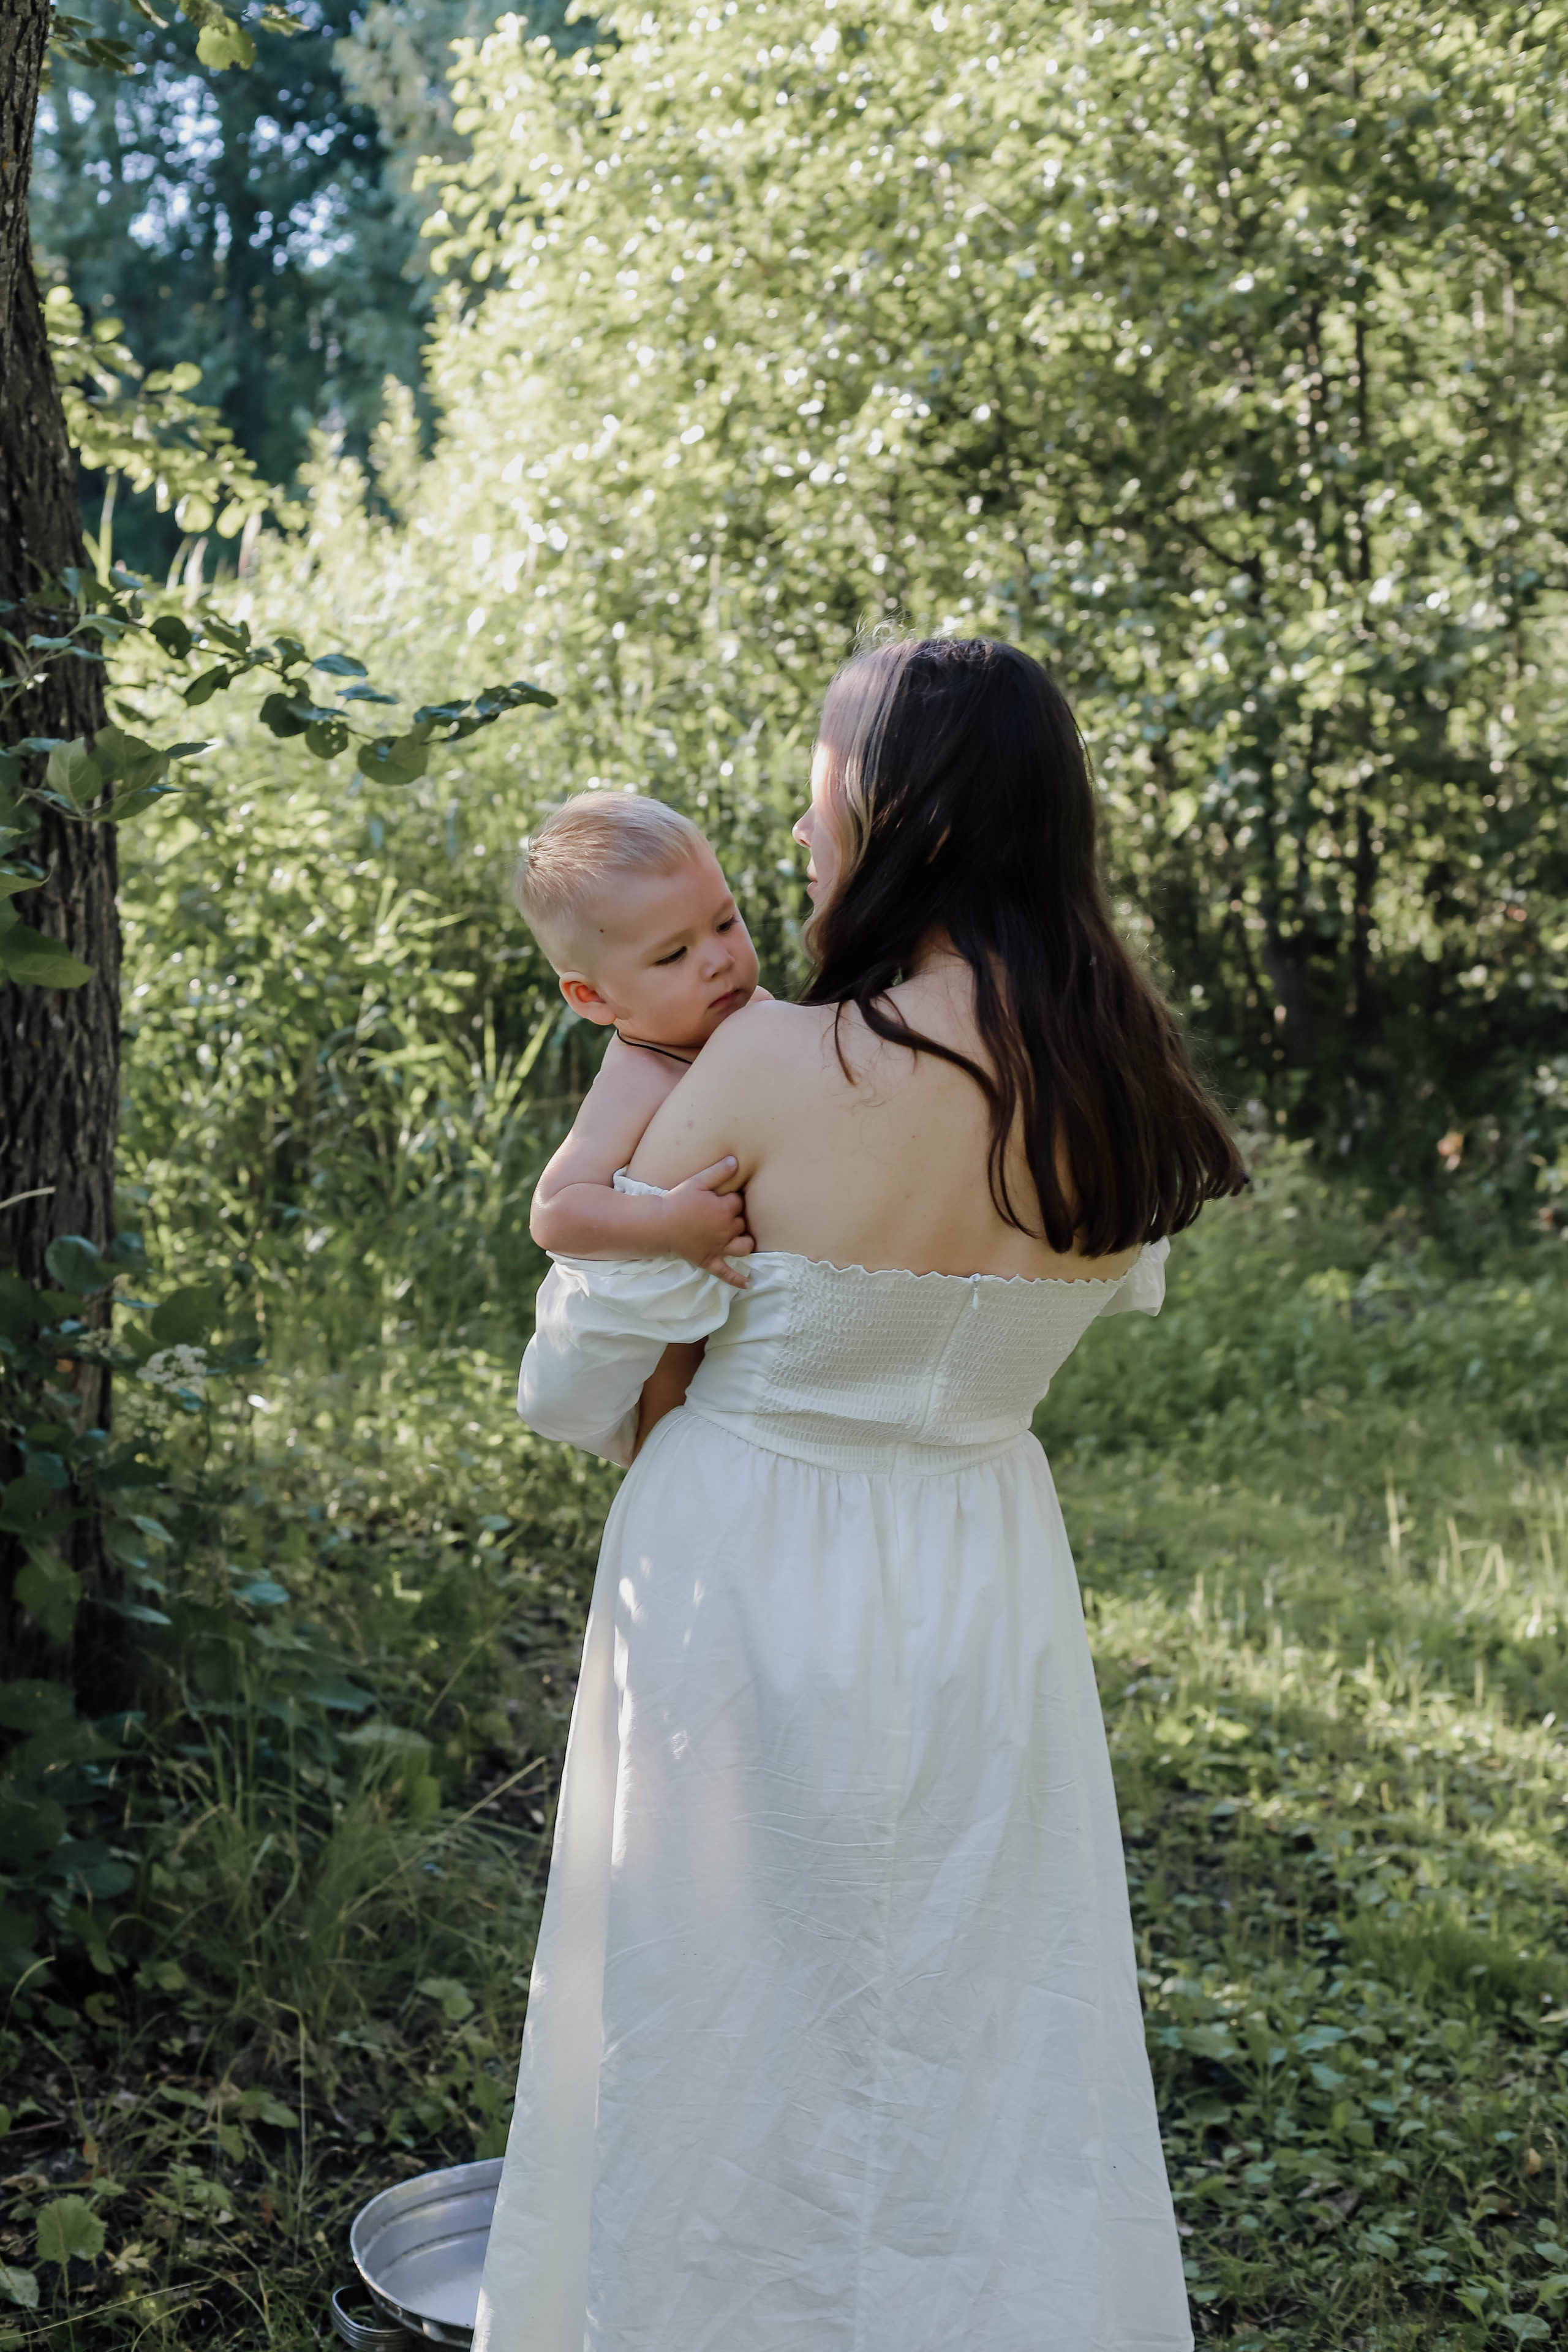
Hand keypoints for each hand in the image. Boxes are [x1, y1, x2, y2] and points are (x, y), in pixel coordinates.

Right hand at [661, 1158, 753, 1287]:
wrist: (659, 1224)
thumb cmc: (677, 1201)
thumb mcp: (697, 1182)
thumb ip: (718, 1172)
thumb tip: (736, 1161)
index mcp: (724, 1210)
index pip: (738, 1202)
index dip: (731, 1198)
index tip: (722, 1196)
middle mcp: (726, 1230)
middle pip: (741, 1223)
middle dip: (735, 1217)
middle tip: (722, 1212)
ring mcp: (719, 1247)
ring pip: (743, 1246)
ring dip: (745, 1242)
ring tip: (742, 1238)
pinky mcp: (709, 1260)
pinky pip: (726, 1272)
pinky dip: (737, 1279)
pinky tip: (748, 1284)